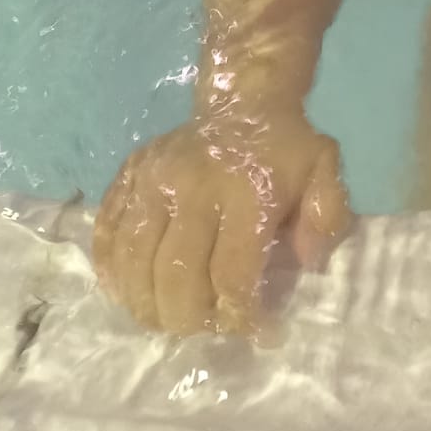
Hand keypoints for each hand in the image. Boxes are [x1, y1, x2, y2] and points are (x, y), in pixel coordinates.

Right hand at [93, 111, 351, 336]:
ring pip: (133, 262)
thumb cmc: (285, 150)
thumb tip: (306, 263)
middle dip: (187, 319)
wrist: (244, 100)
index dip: (238, 315)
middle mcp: (193, 184)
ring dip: (147, 305)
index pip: (231, 273)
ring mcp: (153, 178)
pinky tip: (129, 291)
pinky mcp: (129, 174)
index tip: (251, 330)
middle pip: (175, 276)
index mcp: (246, 189)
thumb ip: (325, 216)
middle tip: (203, 327)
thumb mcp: (323, 172)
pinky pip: (106, 233)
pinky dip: (110, 272)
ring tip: (167, 318)